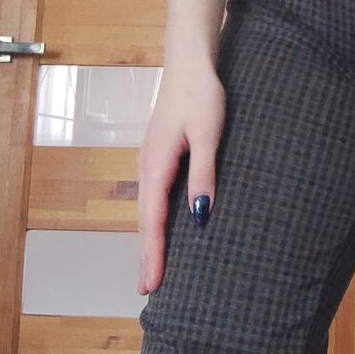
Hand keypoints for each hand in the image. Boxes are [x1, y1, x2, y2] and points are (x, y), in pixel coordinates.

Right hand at [137, 62, 225, 294]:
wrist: (189, 63)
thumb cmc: (202, 95)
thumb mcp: (209, 135)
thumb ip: (204, 174)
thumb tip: (200, 216)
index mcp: (156, 164)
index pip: (153, 221)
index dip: (152, 254)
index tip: (152, 285)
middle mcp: (147, 167)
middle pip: (145, 220)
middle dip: (146, 255)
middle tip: (148, 290)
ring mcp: (151, 161)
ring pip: (148, 210)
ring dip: (150, 240)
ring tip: (153, 269)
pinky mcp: (159, 156)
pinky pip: (154, 197)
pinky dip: (155, 221)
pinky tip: (162, 230)